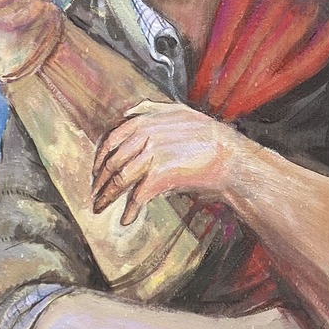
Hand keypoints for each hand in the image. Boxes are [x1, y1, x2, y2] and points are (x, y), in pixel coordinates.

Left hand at [91, 100, 252, 225]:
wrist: (233, 160)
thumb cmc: (212, 139)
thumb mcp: (182, 112)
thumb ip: (153, 108)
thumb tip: (129, 111)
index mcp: (148, 118)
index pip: (112, 137)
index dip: (100, 155)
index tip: (96, 169)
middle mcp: (146, 133)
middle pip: (112, 160)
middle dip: (99, 180)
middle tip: (95, 194)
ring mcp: (152, 153)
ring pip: (119, 178)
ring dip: (106, 196)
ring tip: (100, 208)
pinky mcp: (159, 174)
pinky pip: (136, 196)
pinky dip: (129, 210)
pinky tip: (126, 220)